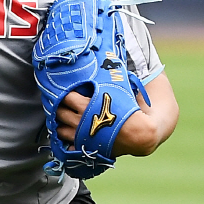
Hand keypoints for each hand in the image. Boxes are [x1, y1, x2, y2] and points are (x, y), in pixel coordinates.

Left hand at [55, 73, 177, 157]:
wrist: (144, 135)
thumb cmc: (134, 109)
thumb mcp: (123, 89)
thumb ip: (113, 75)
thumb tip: (110, 55)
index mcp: (87, 106)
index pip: (65, 96)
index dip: (65, 93)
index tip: (66, 90)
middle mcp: (81, 122)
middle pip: (59, 112)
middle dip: (61, 107)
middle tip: (64, 103)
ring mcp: (81, 137)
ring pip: (59, 128)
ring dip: (60, 122)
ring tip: (65, 117)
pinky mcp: (85, 148)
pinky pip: (66, 145)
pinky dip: (65, 140)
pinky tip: (69, 133)